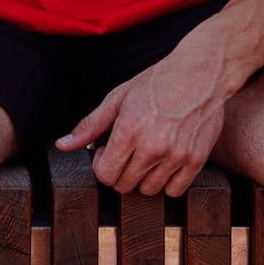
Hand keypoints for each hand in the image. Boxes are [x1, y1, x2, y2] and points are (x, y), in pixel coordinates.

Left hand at [54, 43, 227, 197]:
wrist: (201, 73)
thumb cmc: (157, 82)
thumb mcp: (119, 98)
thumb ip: (90, 125)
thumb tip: (62, 145)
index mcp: (129, 130)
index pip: (105, 175)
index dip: (102, 165)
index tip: (108, 150)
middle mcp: (152, 146)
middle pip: (124, 185)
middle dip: (120, 171)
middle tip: (127, 151)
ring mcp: (176, 155)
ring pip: (149, 190)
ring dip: (143, 178)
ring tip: (146, 155)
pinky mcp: (196, 160)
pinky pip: (174, 191)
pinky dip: (168, 182)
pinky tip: (165, 163)